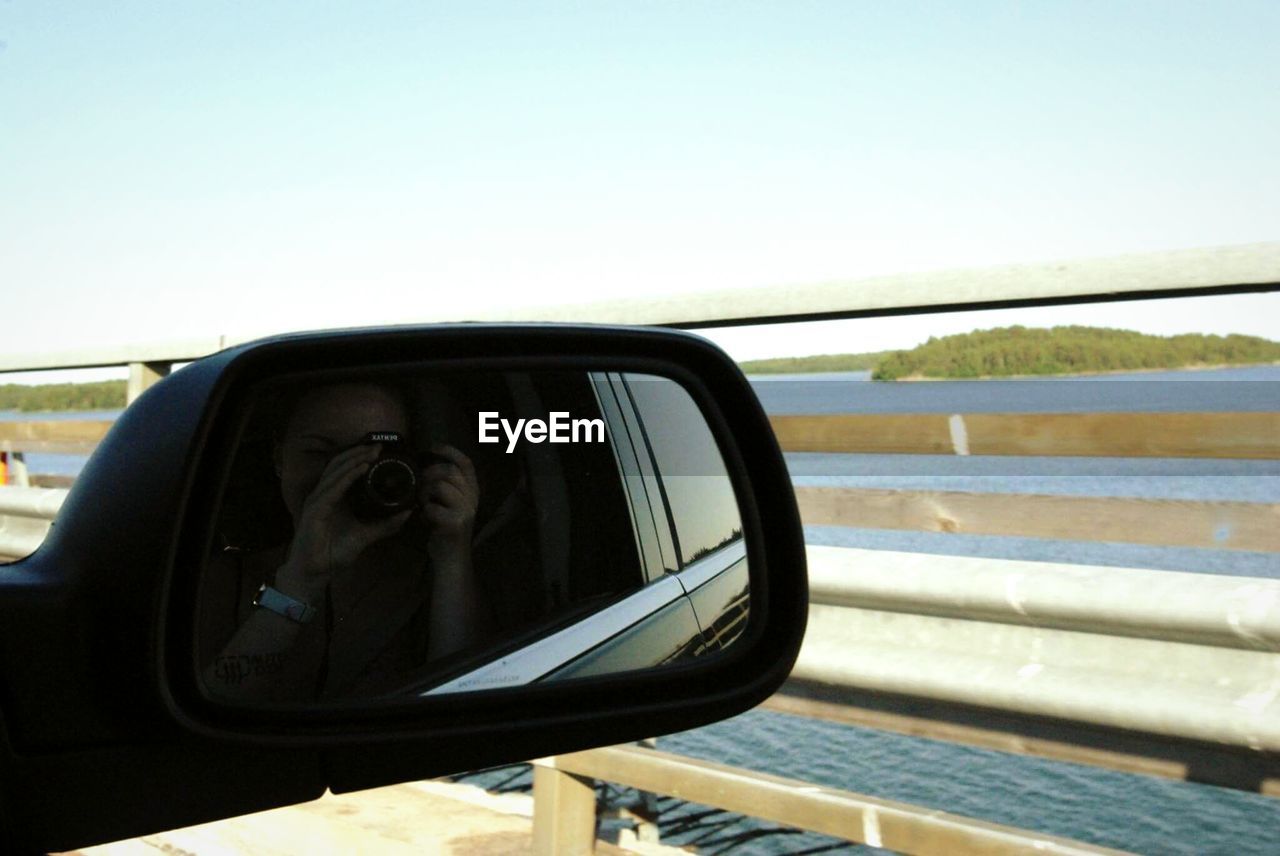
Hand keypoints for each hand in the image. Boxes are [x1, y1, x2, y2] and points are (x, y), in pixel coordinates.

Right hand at [276, 443, 411, 602]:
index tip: (381, 449)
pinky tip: (361, 468)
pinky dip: (347, 477)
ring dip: (354, 460)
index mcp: (334, 497)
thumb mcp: (366, 535)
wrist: (315, 573)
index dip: (360, 457)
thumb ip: (385, 525)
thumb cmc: (334, 553)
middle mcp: (324, 495)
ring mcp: (317, 501)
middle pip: (339, 465)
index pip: (345, 469)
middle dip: (358, 453)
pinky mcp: (315, 510)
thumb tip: (408, 512)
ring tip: (372, 452)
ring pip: (336, 472)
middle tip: (379, 445)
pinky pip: (333, 489)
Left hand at [419, 443, 478, 559]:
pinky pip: (432, 507)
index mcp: (473, 491)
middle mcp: (473, 499)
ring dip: (424, 492)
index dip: (449, 451)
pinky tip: (422, 518)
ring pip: (440, 486)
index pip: (465, 463)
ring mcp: (466, 511)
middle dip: (429, 473)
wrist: (452, 559)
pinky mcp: (455, 524)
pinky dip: (423, 511)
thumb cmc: (446, 529)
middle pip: (450, 472)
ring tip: (421, 502)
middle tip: (419, 484)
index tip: (432, 447)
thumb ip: (446, 487)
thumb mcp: (451, 504)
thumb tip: (425, 467)